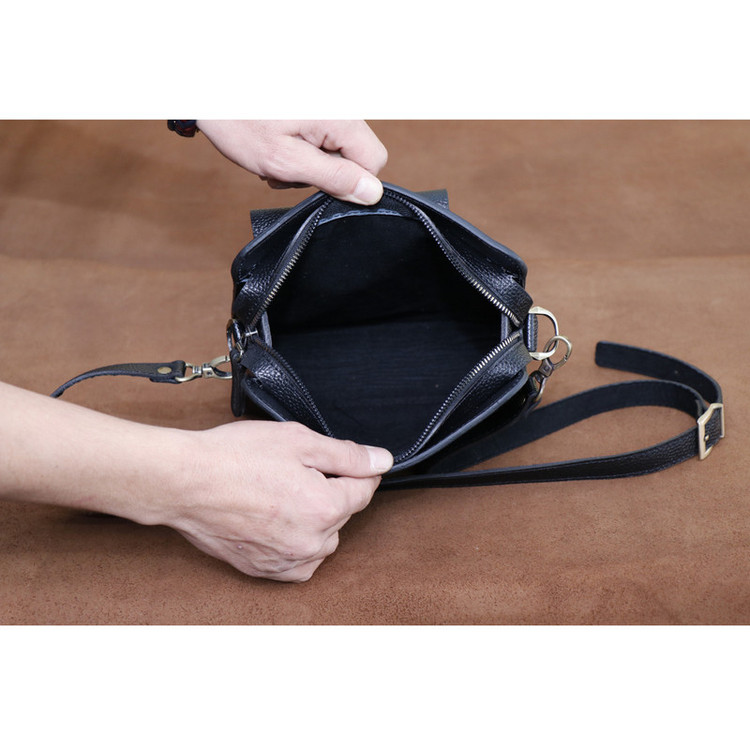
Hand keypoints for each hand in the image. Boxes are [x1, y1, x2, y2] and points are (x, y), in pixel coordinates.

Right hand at [163, 421, 392, 581]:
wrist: (184, 482)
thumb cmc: (234, 457)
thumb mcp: (298, 440)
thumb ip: (347, 454)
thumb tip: (381, 460)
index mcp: (325, 507)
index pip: (365, 490)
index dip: (357, 470)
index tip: (344, 462)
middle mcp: (311, 541)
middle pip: (343, 514)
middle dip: (331, 491)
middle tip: (298, 471)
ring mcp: (287, 560)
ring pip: (324, 540)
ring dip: (316, 520)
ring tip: (285, 494)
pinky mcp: (264, 570)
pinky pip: (300, 562)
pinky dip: (298, 545)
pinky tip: (279, 522)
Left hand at [196, 120, 387, 204]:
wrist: (210, 91)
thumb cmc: (240, 123)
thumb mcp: (286, 161)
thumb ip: (333, 177)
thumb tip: (371, 192)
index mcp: (340, 117)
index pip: (374, 162)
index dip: (349, 182)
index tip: (317, 182)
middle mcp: (340, 105)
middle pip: (355, 156)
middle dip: (325, 172)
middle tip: (290, 170)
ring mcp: (326, 105)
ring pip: (336, 149)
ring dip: (309, 163)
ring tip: (278, 157)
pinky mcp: (314, 108)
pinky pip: (321, 137)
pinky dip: (301, 148)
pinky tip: (278, 146)